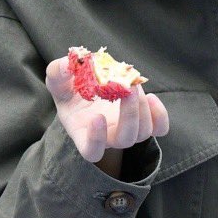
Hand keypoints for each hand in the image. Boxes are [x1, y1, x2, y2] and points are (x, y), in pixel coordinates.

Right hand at [45, 56, 168, 163]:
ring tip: (134, 85)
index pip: (92, 152)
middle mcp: (108, 137)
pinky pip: (160, 128)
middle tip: (128, 89)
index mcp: (83, 133)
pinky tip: (151, 96)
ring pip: (143, 133)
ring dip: (143, 109)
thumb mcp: (58, 79)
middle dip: (130, 115)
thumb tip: (67, 66)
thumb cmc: (70, 89)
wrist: (90, 88)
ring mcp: (128, 131)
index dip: (96, 140)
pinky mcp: (144, 122)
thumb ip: (57, 72)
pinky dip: (160, 115)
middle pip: (125, 140)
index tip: (98, 117)